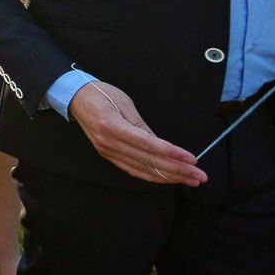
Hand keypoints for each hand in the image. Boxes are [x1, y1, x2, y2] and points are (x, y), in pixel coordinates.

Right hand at [66, 80, 206, 185]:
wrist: (75, 98)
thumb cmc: (101, 94)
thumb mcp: (124, 103)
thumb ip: (142, 125)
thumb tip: (162, 145)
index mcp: (112, 126)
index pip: (148, 144)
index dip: (172, 153)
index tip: (192, 159)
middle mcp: (108, 142)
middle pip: (148, 160)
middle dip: (177, 170)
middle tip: (199, 175)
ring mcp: (107, 151)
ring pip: (142, 169)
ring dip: (168, 176)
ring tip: (190, 180)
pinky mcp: (108, 155)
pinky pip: (132, 170)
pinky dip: (151, 176)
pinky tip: (167, 179)